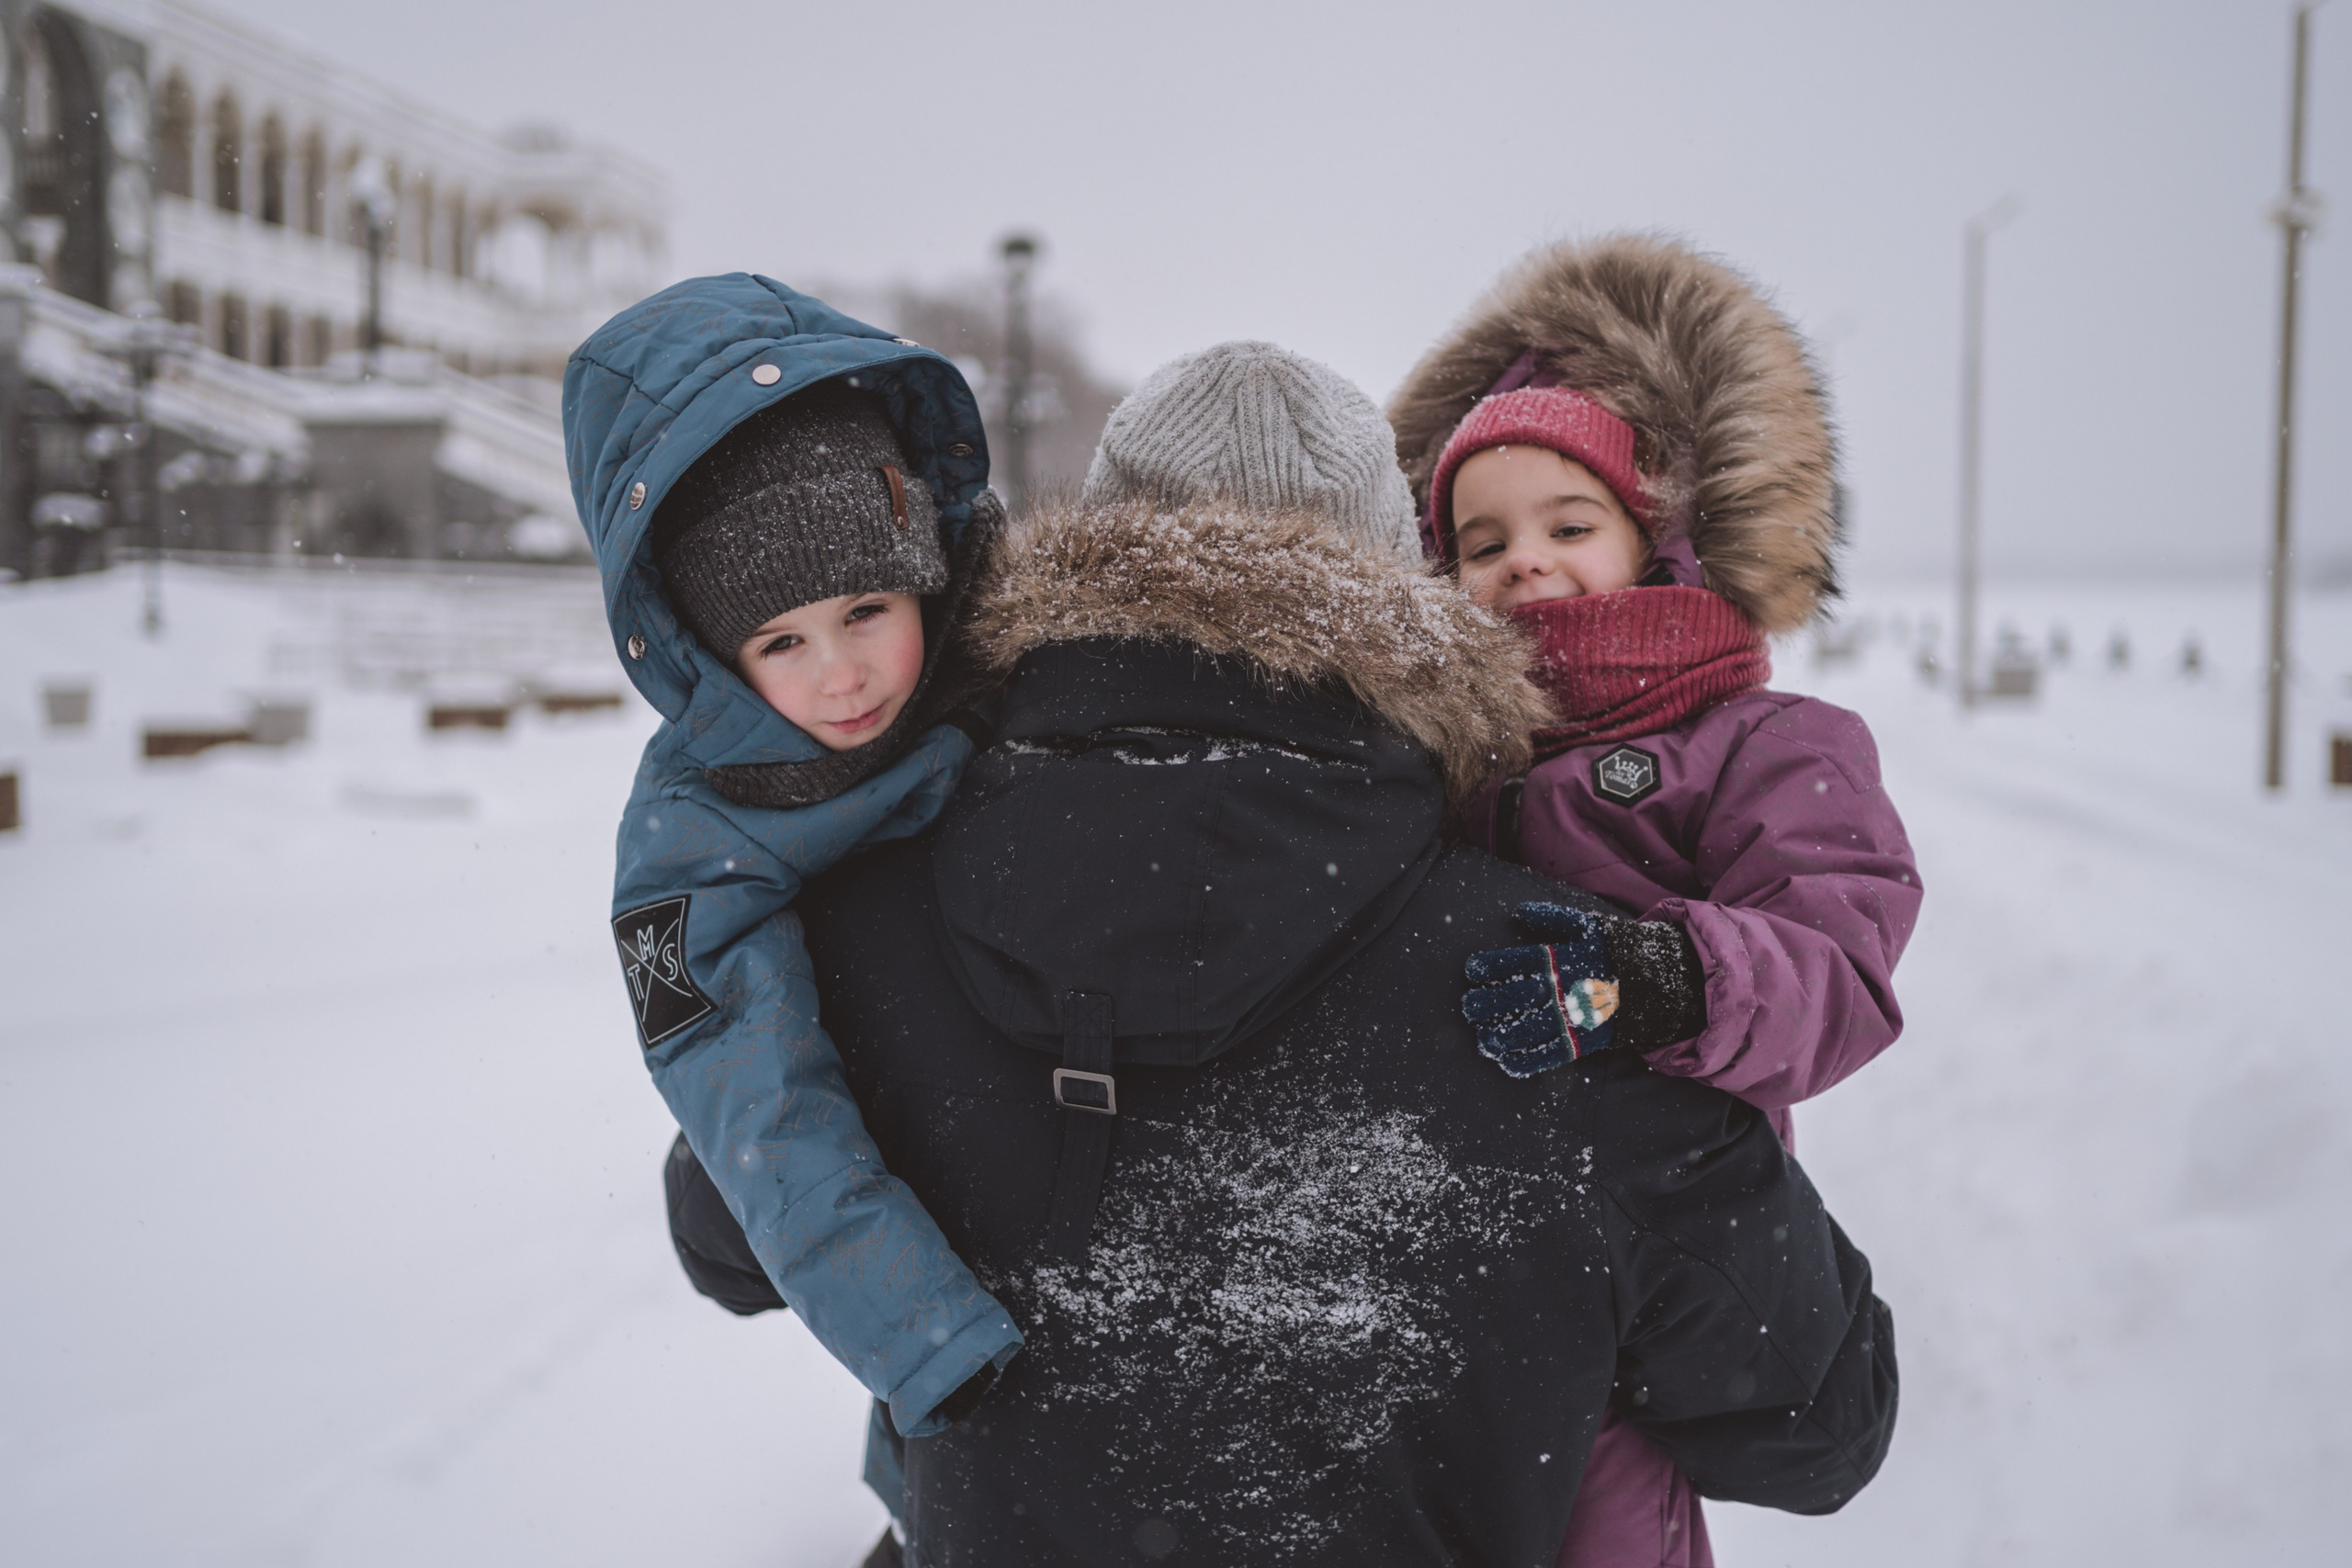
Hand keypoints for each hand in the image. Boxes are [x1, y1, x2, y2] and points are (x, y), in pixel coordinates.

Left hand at [1462, 901, 1622, 1076]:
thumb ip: (1553, 918)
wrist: (1659, 983)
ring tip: (1481, 1037)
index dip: (1490, 967)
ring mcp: (1573, 1017)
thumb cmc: (1616, 952)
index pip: (1517, 962)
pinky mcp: (1583, 1041)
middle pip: (1515, 997)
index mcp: (1562, 959)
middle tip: (1468, 1007)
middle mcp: (1563, 989)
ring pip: (1528, 1029)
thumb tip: (1519, 911)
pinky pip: (1550, 1054)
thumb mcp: (1588, 927)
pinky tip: (1506, 1061)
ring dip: (1500, 1035)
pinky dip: (1526, 1061)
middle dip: (1486, 1003)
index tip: (1472, 971)